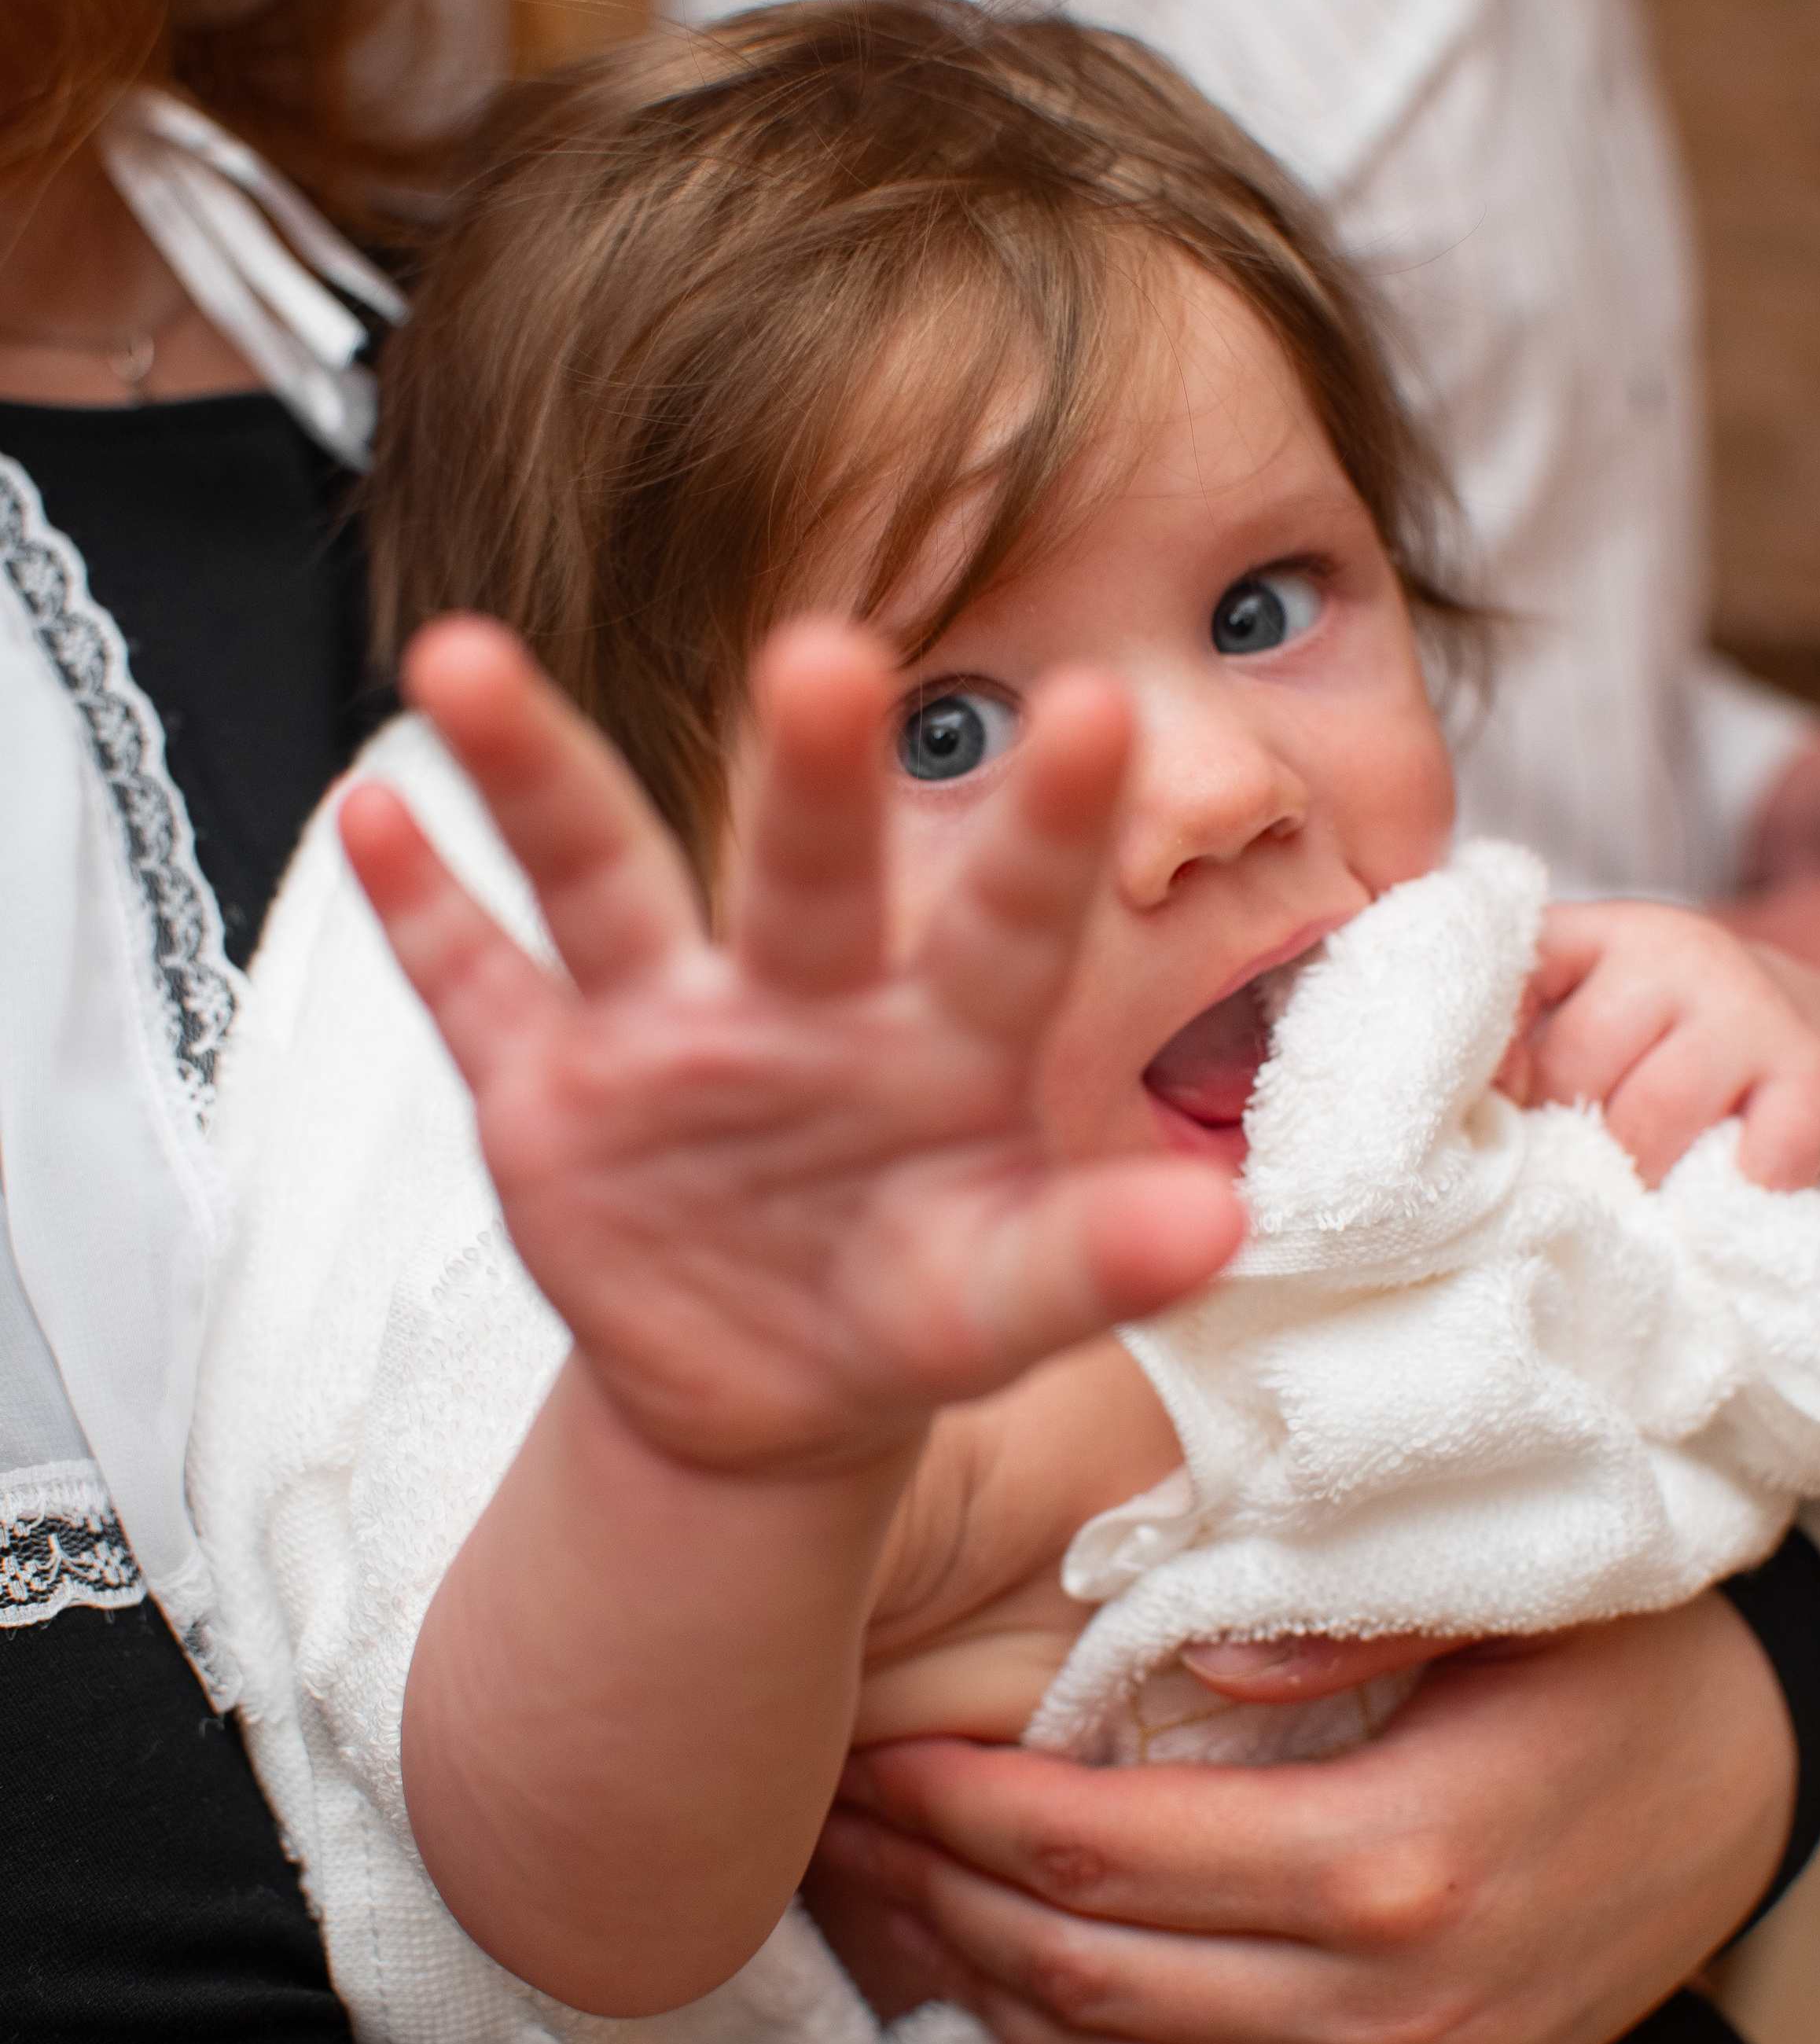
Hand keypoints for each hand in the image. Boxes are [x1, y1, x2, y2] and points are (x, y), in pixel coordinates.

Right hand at [342, 616, 1241, 1478]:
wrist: (769, 1386)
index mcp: (943, 1044)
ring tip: (461, 658)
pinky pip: (476, 987)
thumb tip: (1221, 1221)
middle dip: (815, 777)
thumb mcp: (996, 1302)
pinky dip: (422, 912)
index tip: (1096, 708)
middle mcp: (806, 1001)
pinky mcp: (547, 1086)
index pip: (1009, 927)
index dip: (1046, 831)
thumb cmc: (909, 1305)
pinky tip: (373, 812)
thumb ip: (1088, 1259)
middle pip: (809, 875)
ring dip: (535, 771)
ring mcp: (665, 1032)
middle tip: (826, 657)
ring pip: (600, 879)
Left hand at [814, 1589, 1793, 2043]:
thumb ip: (1347, 1611)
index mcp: (1392, 1853)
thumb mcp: (1504, 1588)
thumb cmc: (1607, 1650)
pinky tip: (996, 2036)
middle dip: (940, 1893)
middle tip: (843, 1820)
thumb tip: (1190, 1644)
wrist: (1749, 1781)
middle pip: (1090, 1967)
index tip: (879, 1751)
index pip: (1108, 1852)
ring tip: (889, 1901)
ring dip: (984, 1986)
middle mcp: (1389, 1995)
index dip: (969, 1808)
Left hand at [1497, 897, 1819, 1188]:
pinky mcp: (1817, 1066)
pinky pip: (1748, 1155)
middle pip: (1574, 1069)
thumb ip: (1520, 1043)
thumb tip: (1454, 1123)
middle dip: (1567, 1143)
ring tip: (1645, 1195)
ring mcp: (1751, 1001)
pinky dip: (1728, 1198)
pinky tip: (1724, 1197)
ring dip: (1640, 1180)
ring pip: (1651, 1118)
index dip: (1489, 1076)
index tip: (1502, 1123)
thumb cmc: (1670, 1049)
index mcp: (1599, 933)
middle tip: (1585, 1176)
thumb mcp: (1591, 1021)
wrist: (1817, 1038)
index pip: (1509, 986)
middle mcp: (1675, 946)